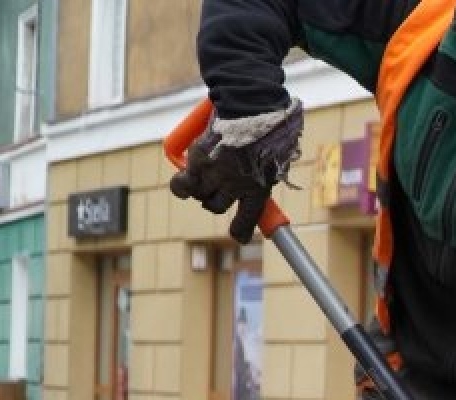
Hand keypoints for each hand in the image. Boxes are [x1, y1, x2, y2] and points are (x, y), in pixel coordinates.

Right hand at [169, 100, 304, 242]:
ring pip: (199, 195)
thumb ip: (266, 171)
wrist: (250, 108)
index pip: (247, 220)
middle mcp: (235, 186)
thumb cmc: (267, 130)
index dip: (241, 231)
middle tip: (215, 189)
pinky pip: (182, 184)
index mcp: (258, 189)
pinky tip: (183, 183)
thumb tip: (265, 175)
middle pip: (216, 206)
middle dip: (214, 201)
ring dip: (198, 191)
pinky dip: (181, 186)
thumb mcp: (275, 157)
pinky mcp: (198, 161)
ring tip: (199, 183)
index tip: (239, 236)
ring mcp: (215, 174)